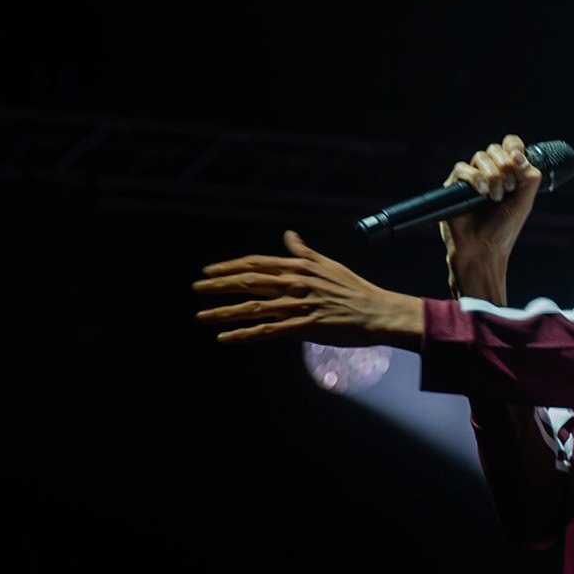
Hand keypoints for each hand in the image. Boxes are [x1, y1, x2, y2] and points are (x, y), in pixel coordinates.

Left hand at [194, 231, 422, 346]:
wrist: (377, 312)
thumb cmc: (355, 289)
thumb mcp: (328, 264)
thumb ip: (303, 252)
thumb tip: (288, 235)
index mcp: (298, 267)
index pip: (256, 263)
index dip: (229, 267)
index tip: (209, 272)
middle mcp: (294, 283)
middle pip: (248, 282)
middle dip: (218, 286)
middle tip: (196, 290)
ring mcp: (297, 305)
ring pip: (253, 307)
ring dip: (224, 311)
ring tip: (201, 315)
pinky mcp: (302, 327)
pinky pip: (267, 331)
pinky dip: (244, 334)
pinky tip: (225, 338)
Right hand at [441, 135, 540, 303]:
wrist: (483, 250)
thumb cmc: (503, 231)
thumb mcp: (525, 202)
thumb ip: (530, 176)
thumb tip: (517, 154)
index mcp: (508, 174)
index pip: (510, 145)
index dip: (514, 146)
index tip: (519, 159)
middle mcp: (490, 173)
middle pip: (495, 149)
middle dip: (505, 167)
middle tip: (508, 190)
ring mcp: (472, 179)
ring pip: (480, 157)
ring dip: (492, 175)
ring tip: (495, 198)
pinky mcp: (455, 187)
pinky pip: (462, 168)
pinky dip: (475, 177)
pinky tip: (482, 193)